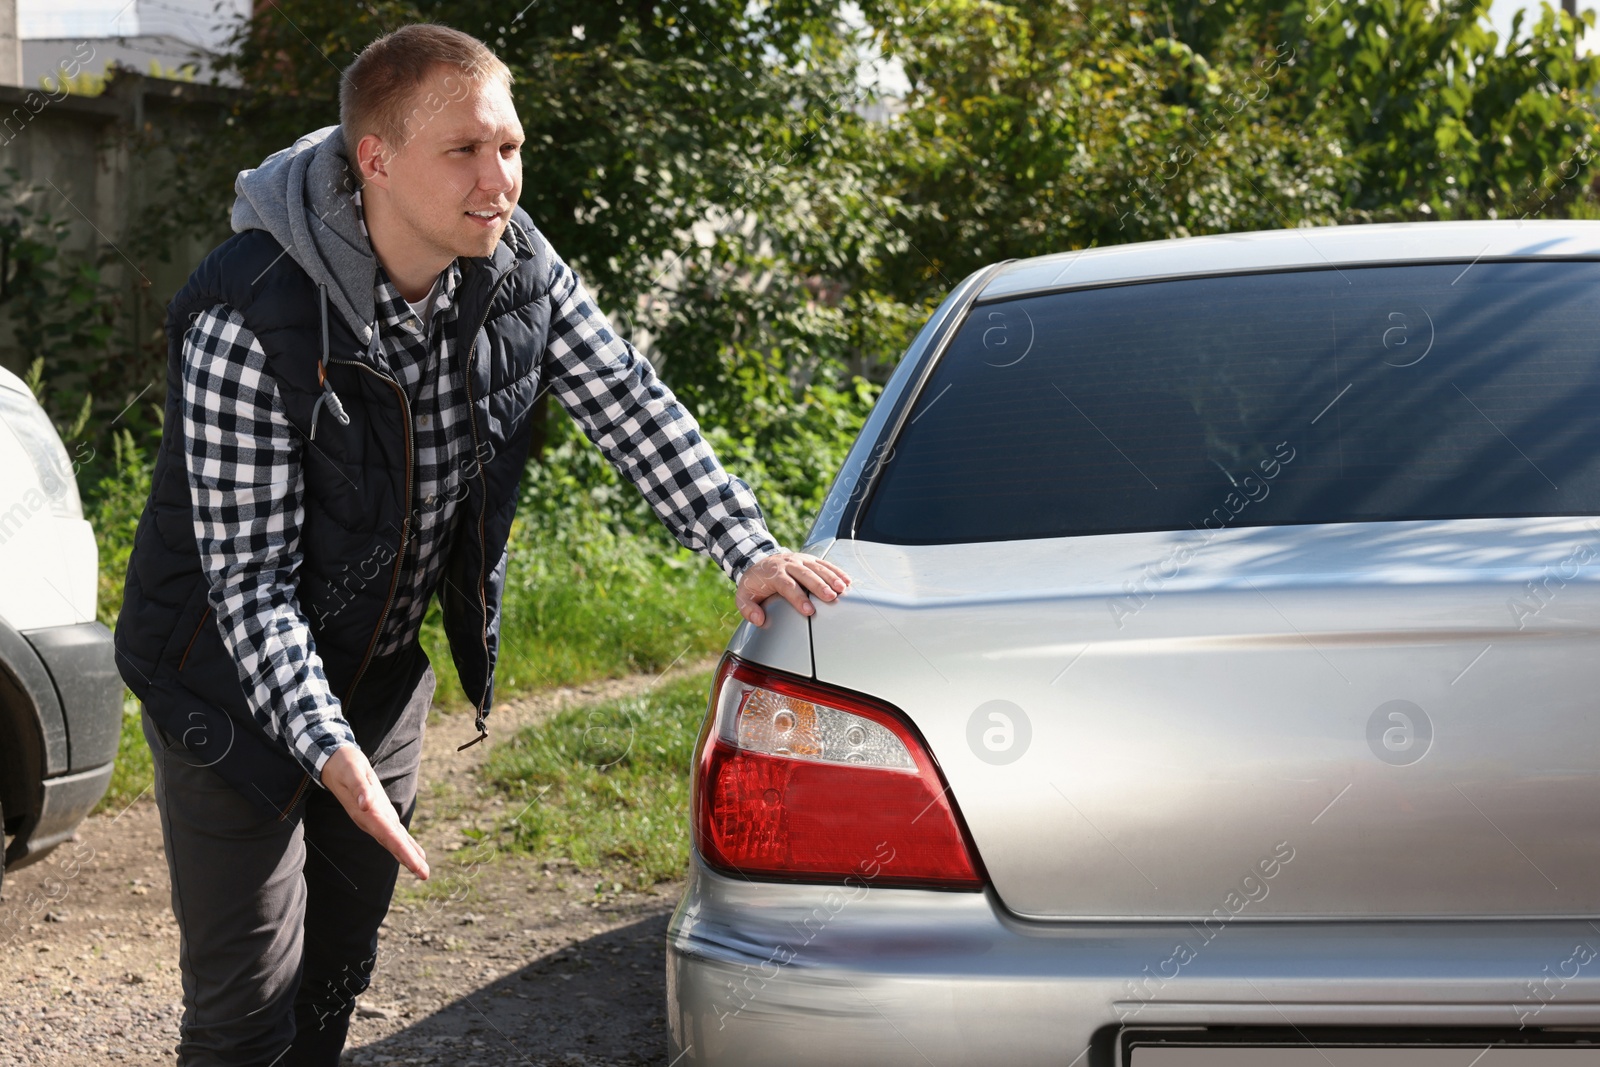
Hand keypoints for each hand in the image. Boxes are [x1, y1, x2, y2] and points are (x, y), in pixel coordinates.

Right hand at [321, 746, 429, 879]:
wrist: (334, 763)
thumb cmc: (345, 765)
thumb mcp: (353, 772)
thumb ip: (359, 788)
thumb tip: (365, 803)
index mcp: (367, 814)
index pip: (388, 836)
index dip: (403, 851)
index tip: (416, 865)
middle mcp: (371, 820)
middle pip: (393, 843)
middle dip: (409, 859)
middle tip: (425, 875)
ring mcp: (375, 818)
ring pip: (394, 841)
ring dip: (408, 855)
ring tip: (423, 870)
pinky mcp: (378, 813)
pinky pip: (394, 832)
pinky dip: (405, 843)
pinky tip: (415, 853)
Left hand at [735, 551, 851, 627]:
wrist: (758, 561)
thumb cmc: (754, 583)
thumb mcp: (744, 596)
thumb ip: (748, 609)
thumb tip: (759, 620)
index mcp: (773, 573)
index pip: (787, 585)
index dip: (798, 598)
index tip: (808, 610)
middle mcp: (788, 564)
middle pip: (805, 574)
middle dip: (819, 586)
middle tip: (831, 597)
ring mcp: (800, 559)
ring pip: (817, 567)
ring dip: (831, 577)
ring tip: (842, 589)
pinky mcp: (809, 559)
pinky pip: (824, 563)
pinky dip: (836, 571)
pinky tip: (846, 581)